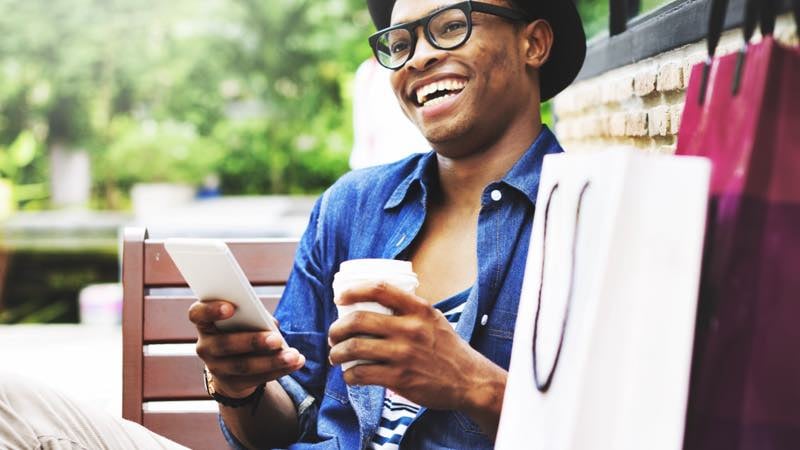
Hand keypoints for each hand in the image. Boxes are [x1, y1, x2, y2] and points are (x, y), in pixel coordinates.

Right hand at [189, 300, 304, 397]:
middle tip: (277, 339)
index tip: (231, 307)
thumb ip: (252, 315)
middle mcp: (205, 347)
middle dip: (253, 341)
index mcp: (204, 323)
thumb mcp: (242, 319)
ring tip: (293, 355)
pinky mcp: (233, 384)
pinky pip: (257, 378)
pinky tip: (296, 363)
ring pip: (244, 366)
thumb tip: (270, 324)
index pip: (197, 314)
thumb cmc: (240, 329)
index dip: (211, 310)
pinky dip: (279, 370)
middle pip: (225, 344)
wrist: (232, 364)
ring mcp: (216, 368)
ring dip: (272, 361)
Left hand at [327, 283, 504, 414]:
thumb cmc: (447, 349)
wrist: (470, 381)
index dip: (354, 290)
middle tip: (334, 336)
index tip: (340, 297)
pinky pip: (363, 374)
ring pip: (355, 348)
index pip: (380, 289)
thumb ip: (409, 310)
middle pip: (359, 320)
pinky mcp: (401, 378)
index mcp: (418, 309)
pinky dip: (349, 376)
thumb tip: (375, 302)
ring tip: (335, 356)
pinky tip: (350, 376)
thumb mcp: (433, 319)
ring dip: (337, 353)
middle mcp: (410, 329)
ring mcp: (404, 354)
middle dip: (337, 329)